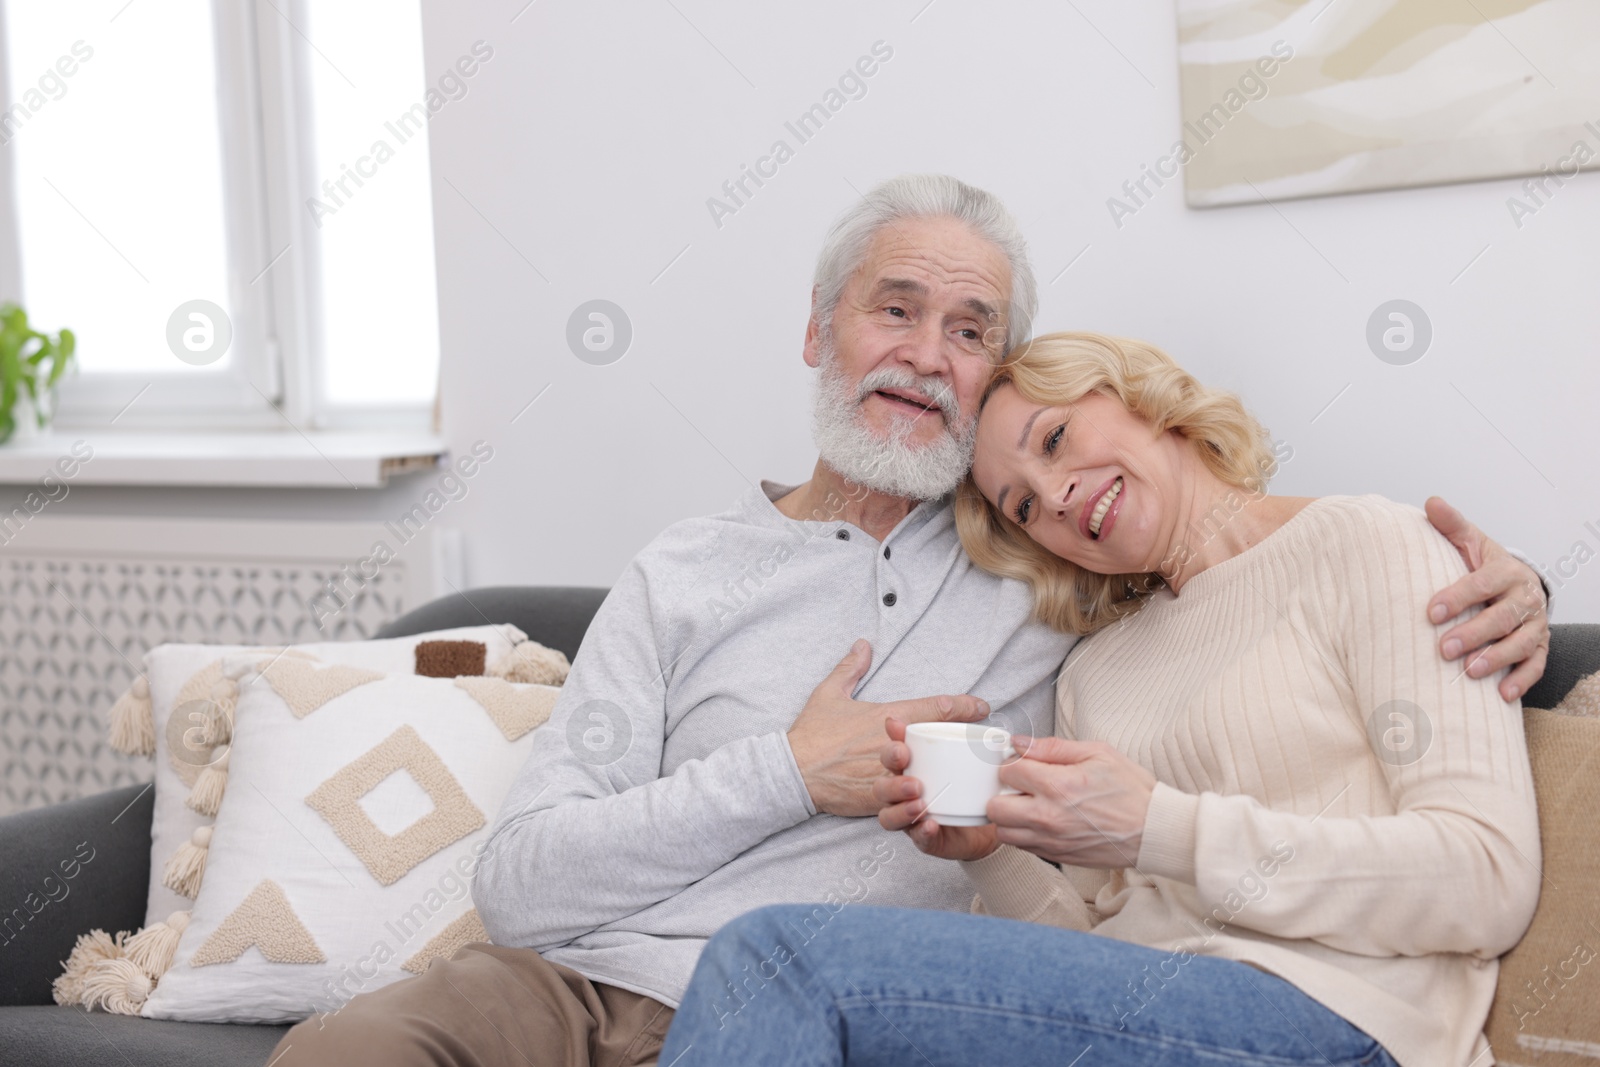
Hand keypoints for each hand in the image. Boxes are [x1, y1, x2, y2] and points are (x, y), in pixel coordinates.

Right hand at [789, 640, 989, 816]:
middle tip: (984, 740)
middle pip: (937, 741)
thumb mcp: (829, 693)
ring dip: (943, 772)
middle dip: (963, 739)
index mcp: (885, 717)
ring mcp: (883, 773)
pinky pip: (902, 803)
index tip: (982, 706)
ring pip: (923, 773)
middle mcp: (889, 744)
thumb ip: (850, 668)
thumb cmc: (811, 733)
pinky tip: (931, 806)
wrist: (791, 770)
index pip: (933, 707)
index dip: (963, 706)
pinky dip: (917, 805)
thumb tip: (862, 644)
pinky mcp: (874, 799)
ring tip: (961, 774)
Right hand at [874, 716, 999, 860]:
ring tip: (919, 802)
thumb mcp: (969, 751)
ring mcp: (910, 818)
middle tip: (912, 777)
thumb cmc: (968, 780)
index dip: (891, 740)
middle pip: (881, 788)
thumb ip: (972, 732)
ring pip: (888, 816)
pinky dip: (922, 832)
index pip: (891, 753)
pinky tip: (931, 824)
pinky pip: (917, 838)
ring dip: (900, 808)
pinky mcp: (926, 838)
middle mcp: (901, 793)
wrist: (988, 816)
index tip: (897, 727)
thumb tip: (981, 706)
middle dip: (892, 781)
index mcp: (907, 768)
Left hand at [987, 736, 1155, 868]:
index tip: (1022, 762)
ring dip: (1009, 816)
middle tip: (1019, 785)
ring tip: (1028, 804)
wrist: (1154, 831)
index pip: (1008, 771)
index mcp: (1059, 786)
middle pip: (995, 807)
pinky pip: (1021, 846)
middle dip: (1002, 791)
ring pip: (1003, 831)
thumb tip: (1020, 743)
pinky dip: (1022, 833)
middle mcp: (1049, 817)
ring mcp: (1051, 840)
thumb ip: (1053, 747)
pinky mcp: (1057, 855)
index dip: (1012, 762)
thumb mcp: (1097, 753)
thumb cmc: (1131, 790)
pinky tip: (1040, 820)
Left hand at [1424, 497, 1549, 700]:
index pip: (1482, 583)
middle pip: (1502, 617)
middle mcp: (1524, 597)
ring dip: (1496, 659)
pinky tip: (1501, 695)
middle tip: (1444, 648)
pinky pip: (1535, 665)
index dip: (1457, 597)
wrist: (1515, 582)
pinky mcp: (1539, 646)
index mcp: (1505, 570)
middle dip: (1474, 633)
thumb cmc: (1483, 565)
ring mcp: (1534, 624)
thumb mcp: (1469, 542)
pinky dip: (1521, 680)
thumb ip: (1450, 525)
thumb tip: (1430, 502)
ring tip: (1470, 672)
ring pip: (1521, 643)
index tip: (1430, 612)